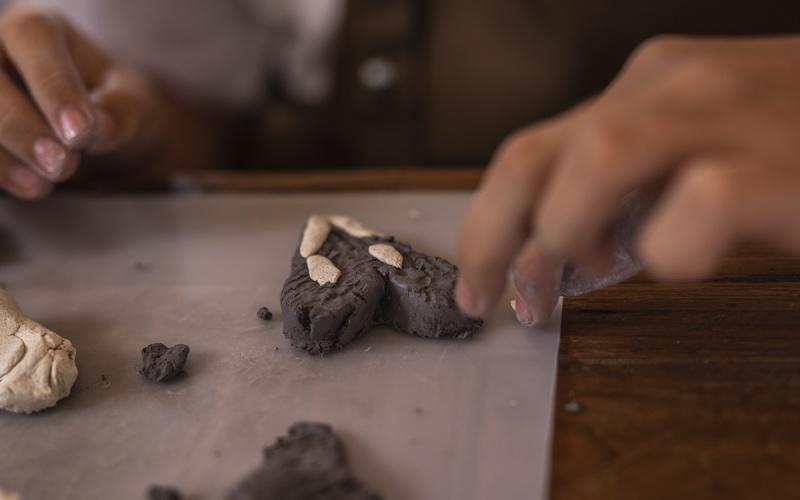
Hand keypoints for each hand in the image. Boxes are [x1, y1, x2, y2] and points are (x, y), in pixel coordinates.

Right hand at [0, 4, 159, 198]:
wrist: (97, 131)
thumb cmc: (112, 102)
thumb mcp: (134, 101)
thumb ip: (122, 110)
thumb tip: (102, 131)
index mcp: (38, 27)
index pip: (34, 39)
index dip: (54, 86)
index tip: (80, 133)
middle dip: (21, 126)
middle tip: (60, 165)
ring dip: (1, 156)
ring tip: (42, 185)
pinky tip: (27, 187)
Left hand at [456, 35, 799, 324]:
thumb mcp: (697, 161)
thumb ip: (625, 197)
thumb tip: (555, 258)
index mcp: (651, 88)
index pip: (531, 152)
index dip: (489, 225)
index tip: (483, 283)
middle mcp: (680, 88)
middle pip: (535, 153)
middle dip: (493, 235)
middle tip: (496, 297)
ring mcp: (735, 117)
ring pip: (601, 156)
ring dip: (571, 230)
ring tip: (592, 271)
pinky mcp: (786, 168)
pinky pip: (703, 200)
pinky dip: (675, 246)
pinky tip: (685, 262)